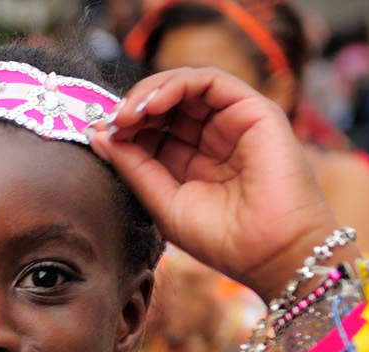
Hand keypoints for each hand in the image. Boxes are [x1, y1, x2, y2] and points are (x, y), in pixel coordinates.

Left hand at [90, 67, 341, 296]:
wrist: (270, 253)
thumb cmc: (222, 238)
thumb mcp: (162, 202)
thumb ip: (133, 167)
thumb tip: (98, 134)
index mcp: (191, 159)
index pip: (152, 127)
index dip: (124, 125)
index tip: (100, 134)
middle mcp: (213, 136)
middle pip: (166, 101)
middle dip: (133, 106)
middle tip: (112, 121)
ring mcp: (234, 121)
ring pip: (186, 84)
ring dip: (150, 91)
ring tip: (128, 114)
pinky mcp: (255, 110)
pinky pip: (211, 80)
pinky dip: (176, 84)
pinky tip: (152, 104)